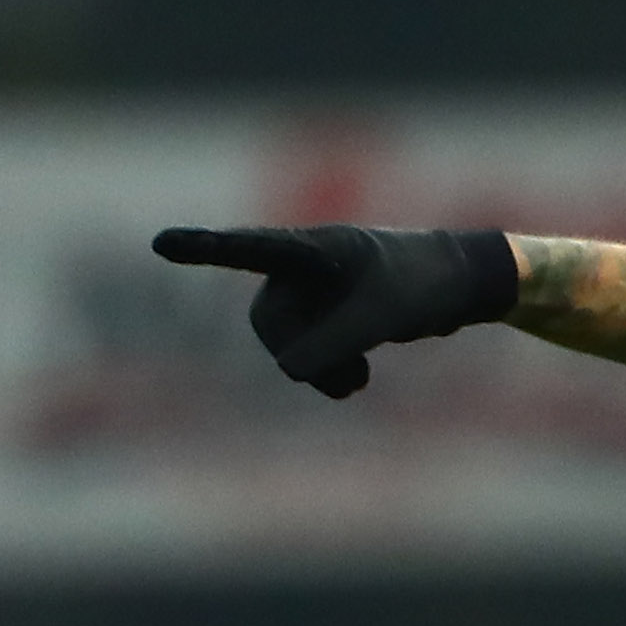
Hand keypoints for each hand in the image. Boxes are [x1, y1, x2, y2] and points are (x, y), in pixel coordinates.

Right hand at [153, 226, 518, 397]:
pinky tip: (357, 381)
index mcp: (311, 248)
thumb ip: (335, 341)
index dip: (205, 250)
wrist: (463, 285)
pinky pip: (304, 356)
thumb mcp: (383, 315)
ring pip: (286, 347)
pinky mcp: (324, 317)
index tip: (161, 244)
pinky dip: (327, 373)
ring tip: (359, 380)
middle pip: (269, 324)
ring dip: (319, 369)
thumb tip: (288, 371)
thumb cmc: (426, 283)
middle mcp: (299, 268)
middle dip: (304, 353)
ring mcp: (309, 294)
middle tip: (353, 372)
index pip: (248, 249)